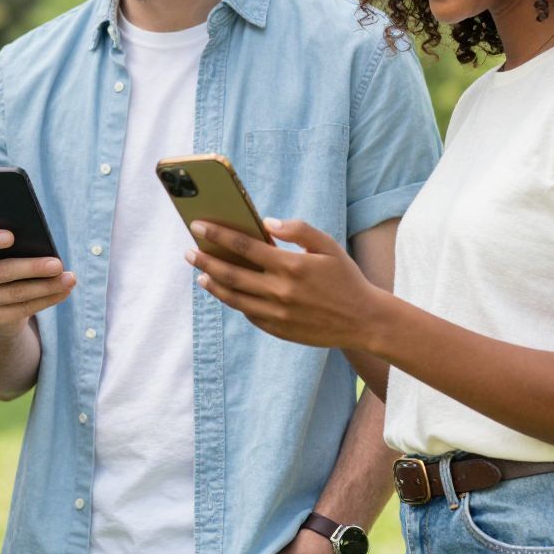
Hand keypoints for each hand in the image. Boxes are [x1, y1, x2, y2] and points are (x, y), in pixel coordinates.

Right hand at [0, 229, 74, 336]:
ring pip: (18, 292)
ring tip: (69, 279)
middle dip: (34, 268)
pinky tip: (65, 291)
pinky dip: (49, 299)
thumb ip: (16, 247)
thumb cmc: (6, 266)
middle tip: (58, 264)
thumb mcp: (4, 255)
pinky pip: (26, 308)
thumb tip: (46, 248)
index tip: (11, 236)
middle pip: (3, 271)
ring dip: (48, 286)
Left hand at [185, 218, 382, 349]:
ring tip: (200, 274)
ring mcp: (277, 314)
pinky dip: (234, 302)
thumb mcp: (328, 246)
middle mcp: (280, 291)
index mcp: (291, 266)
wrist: (364, 321)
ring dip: (213, 284)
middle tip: (188, 252)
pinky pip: (248, 314)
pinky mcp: (279, 330)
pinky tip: (226, 292)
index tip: (198, 225)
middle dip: (205, 260)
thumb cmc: (346, 278)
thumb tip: (266, 223)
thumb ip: (298, 230)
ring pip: (234, 298)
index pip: (244, 246)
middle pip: (231, 274)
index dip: (217, 235)